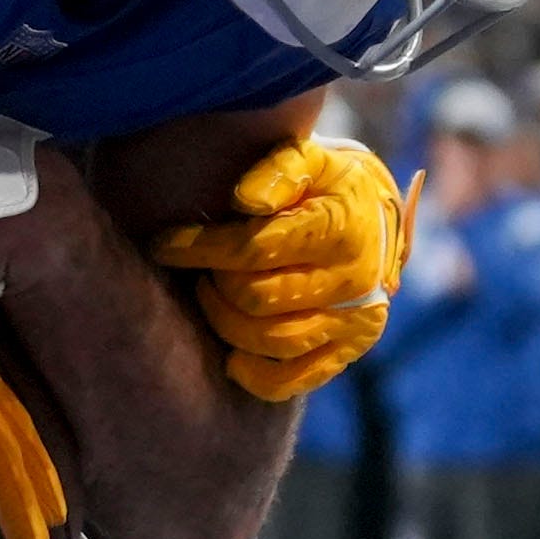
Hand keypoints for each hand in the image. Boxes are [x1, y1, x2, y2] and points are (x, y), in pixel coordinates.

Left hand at [146, 132, 411, 401]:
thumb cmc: (327, 183)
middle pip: (256, 298)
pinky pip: (294, 380)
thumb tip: (245, 201)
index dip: (199, 249)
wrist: (376, 219)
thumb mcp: (310, 159)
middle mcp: (354, 279)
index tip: (162, 244)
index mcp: (341, 227)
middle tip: (201, 269)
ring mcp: (354, 321)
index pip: (254, 249)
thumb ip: (278, 171)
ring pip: (270, 340)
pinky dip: (255, 376)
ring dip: (225, 322)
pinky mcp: (349, 349)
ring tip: (212, 296)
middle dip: (214, 284)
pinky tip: (231, 356)